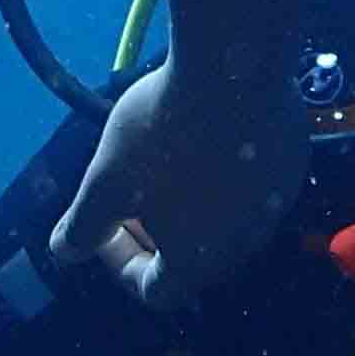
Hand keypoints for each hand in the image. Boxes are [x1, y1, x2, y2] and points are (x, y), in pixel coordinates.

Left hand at [42, 54, 305, 312]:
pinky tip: (202, 135)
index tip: (104, 226)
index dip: (121, 264)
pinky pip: (250, 186)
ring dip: (189, 205)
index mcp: (197, 262)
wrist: (235, 65)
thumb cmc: (163, 132)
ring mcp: (274, 205)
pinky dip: (221, 176)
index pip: (156, 290)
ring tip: (163, 162)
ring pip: (224, 221)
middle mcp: (244, 246)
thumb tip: (64, 253)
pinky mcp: (290, 166)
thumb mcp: (107, 179)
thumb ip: (83, 225)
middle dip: (155, 235)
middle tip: (130, 194)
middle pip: (194, 259)